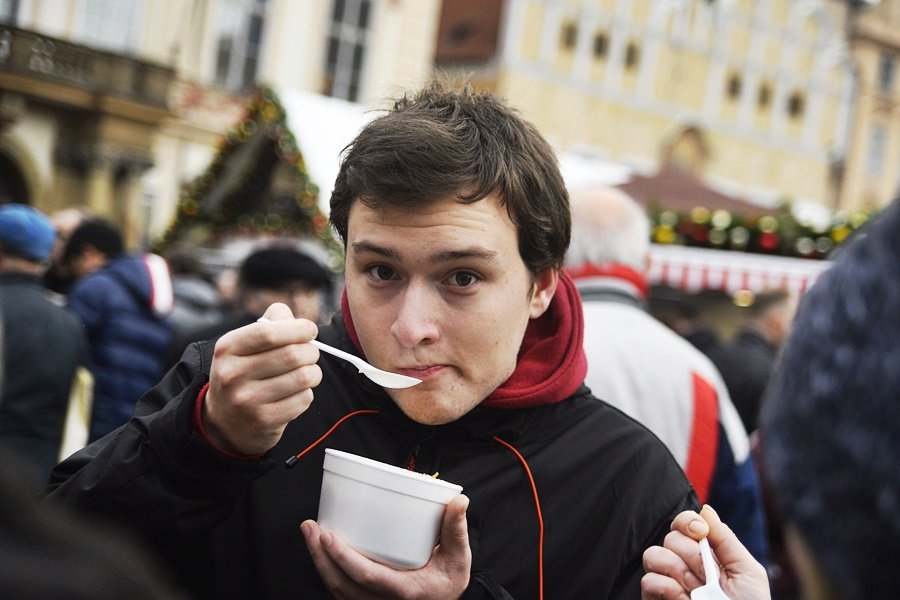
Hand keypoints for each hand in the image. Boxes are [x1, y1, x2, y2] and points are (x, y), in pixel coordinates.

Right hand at [203, 303, 321, 454]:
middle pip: (291, 355)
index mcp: (227, 348)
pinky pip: (304, 399)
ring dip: (313, 373)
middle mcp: (232, 374)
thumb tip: (300, 322)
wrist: (224, 420)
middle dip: (311, 351)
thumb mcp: (244, 345)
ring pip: (303, 377)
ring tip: (307, 373)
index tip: (310, 330)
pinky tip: (296, 393)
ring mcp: (247, 400)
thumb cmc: (243, 373)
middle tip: (311, 353)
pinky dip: (307, 393)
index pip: (268, 332)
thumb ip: (271, 323)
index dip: (297, 328)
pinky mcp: (264, 420)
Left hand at [301, 495, 471, 599]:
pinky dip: (327, 570)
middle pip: (341, 585)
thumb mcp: (458, 557)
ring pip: (336, 589)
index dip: (344, 558)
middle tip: (310, 527)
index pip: (367, 577)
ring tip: (310, 531)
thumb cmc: (449, 581)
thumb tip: (458, 502)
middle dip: (319, 556)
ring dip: (318, 561)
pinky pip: (340, 590)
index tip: (328, 536)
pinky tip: (320, 549)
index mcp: (404, 591)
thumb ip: (456, 529)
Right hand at [641, 505, 769, 599]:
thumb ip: (725, 539)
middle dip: (691, 555)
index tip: (701, 534)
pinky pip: (648, 580)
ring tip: (695, 591)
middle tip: (707, 576)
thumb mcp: (747, 572)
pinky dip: (666, 588)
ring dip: (677, 570)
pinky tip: (683, 599)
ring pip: (653, 555)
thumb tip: (704, 508)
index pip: (684, 524)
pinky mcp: (655, 599)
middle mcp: (684, 564)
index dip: (688, 523)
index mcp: (707, 554)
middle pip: (670, 537)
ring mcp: (668, 582)